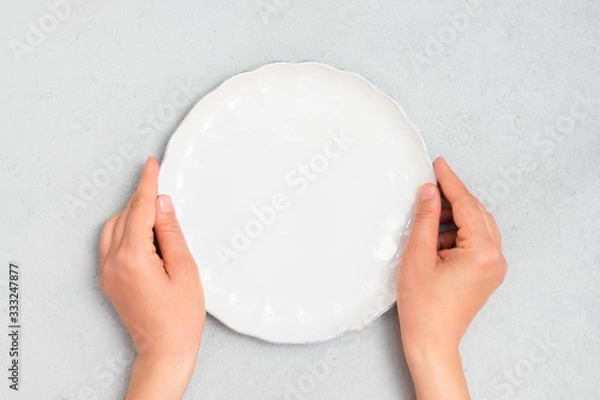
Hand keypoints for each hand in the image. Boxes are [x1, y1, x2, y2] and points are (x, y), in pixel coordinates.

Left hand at [100, 157, 204, 399]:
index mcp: (133, 257)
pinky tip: (146, 236)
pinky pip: (111, 244)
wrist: (164, 350)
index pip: (139, 209)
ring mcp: (107, 273)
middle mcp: (113, 262)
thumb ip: (171, 232)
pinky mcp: (108, 281)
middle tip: (167, 200)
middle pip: (124, 216)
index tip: (151, 164)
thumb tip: (162, 204)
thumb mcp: (185, 269)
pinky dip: (126, 231)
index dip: (147, 183)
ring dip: (133, 216)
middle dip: (143, 202)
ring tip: (160, 220)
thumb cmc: (180, 317)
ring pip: (113, 228)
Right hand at [397, 157, 506, 399]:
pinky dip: (457, 234)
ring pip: (477, 227)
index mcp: (481, 251)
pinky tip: (435, 239)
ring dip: (454, 218)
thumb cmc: (423, 306)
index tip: (439, 164)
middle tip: (428, 188)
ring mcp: (493, 267)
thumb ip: (426, 218)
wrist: (431, 340)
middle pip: (475, 213)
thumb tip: (430, 191)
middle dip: (452, 199)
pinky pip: (476, 242)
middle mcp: (494, 257)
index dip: (450, 182)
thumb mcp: (418, 255)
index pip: (466, 205)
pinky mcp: (486, 274)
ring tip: (427, 220)